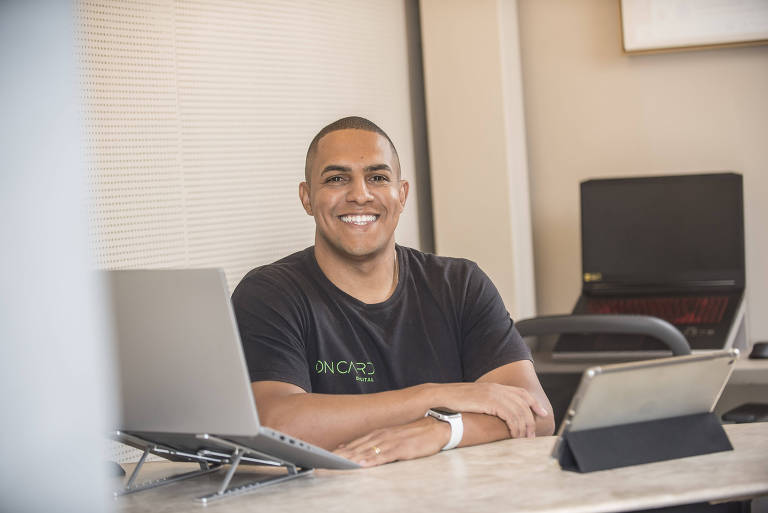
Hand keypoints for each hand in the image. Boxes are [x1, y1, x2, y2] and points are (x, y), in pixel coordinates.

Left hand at [334, 417, 449, 466]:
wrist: (437, 427)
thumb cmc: (414, 434)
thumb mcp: (391, 436)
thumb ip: (374, 442)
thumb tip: (354, 448)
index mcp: (378, 433)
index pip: (354, 443)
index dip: (339, 451)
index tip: (323, 458)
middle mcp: (381, 436)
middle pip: (356, 448)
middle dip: (339, 456)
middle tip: (323, 463)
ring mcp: (391, 442)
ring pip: (366, 452)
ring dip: (351, 458)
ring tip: (336, 464)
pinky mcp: (402, 449)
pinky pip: (384, 456)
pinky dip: (371, 460)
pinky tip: (362, 464)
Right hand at [431, 382, 547, 438]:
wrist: (441, 397)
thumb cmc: (454, 402)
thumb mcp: (474, 400)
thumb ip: (487, 403)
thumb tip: (494, 414)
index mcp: (494, 386)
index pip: (521, 392)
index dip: (533, 402)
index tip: (541, 413)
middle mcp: (497, 388)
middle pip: (524, 402)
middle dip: (531, 419)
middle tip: (533, 434)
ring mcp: (494, 394)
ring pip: (519, 410)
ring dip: (524, 426)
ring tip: (525, 439)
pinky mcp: (490, 402)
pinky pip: (510, 415)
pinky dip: (515, 427)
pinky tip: (514, 435)